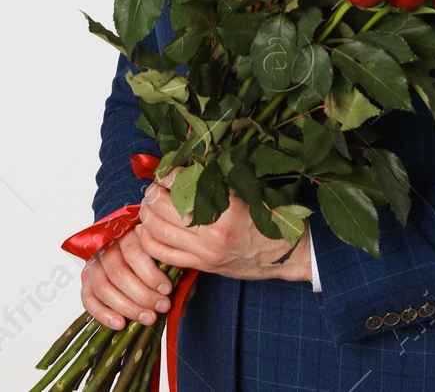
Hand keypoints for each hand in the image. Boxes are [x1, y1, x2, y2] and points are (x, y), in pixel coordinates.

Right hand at [79, 226, 173, 330]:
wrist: (128, 240)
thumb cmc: (152, 250)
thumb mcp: (165, 253)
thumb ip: (175, 274)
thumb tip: (179, 305)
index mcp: (126, 232)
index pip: (133, 252)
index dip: (150, 274)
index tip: (167, 289)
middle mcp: (105, 245)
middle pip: (118, 273)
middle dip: (142, 295)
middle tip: (162, 307)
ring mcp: (93, 262)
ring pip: (103, 287)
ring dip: (127, 307)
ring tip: (148, 318)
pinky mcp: (86, 279)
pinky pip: (88, 298)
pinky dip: (103, 314)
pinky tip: (120, 324)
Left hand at [136, 167, 312, 282]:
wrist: (287, 253)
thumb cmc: (268, 218)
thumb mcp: (245, 192)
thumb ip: (214, 182)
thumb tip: (183, 169)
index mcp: (225, 208)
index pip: (181, 185)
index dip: (167, 175)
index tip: (165, 172)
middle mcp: (212, 231)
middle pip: (163, 208)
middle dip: (151, 195)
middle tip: (152, 188)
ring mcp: (205, 252)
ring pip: (158, 232)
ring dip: (147, 216)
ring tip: (149, 206)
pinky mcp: (202, 266)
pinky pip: (164, 255)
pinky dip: (150, 241)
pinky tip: (148, 231)